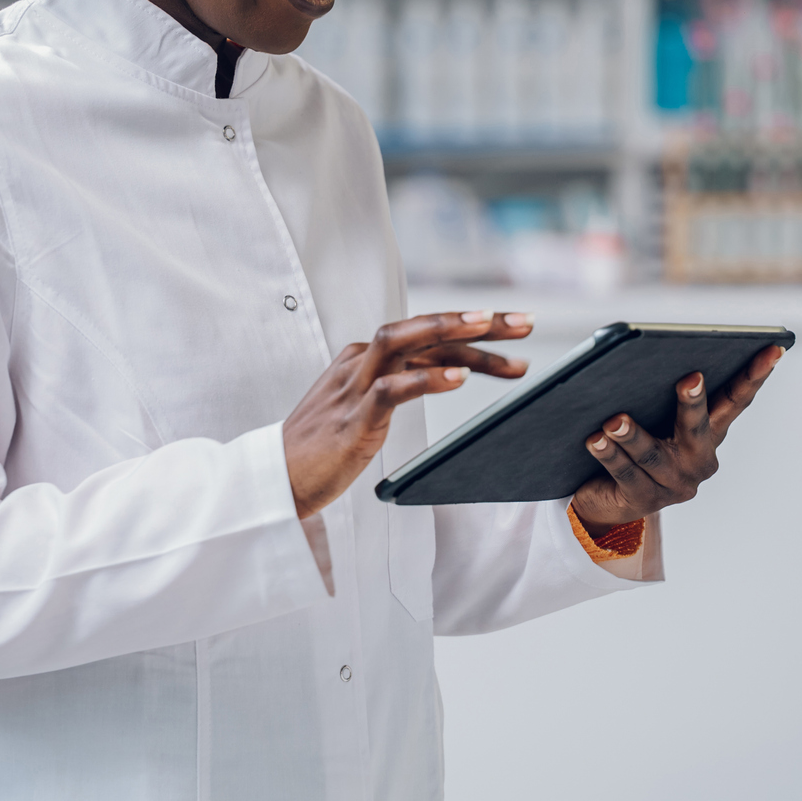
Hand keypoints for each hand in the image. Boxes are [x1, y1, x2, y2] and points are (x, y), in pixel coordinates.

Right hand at [283, 310, 533, 518]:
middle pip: (425, 327)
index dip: (473, 328)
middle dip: (477, 322)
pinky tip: (458, 379)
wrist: (276, 478)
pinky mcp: (353, 417)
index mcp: (366, 357)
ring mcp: (355, 386)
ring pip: (407, 342)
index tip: (515, 328)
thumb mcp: (365, 407)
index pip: (428, 331)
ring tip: (492, 330)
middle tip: (525, 322)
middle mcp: (361, 361)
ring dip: (452, 334)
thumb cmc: (322, 448)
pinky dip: (426, 379)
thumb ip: (398, 383)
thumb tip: (448, 370)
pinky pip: (392, 388)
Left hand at [570, 344, 784, 535]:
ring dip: (634, 435)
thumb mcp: (653, 414)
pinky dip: (609, 455)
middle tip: (690, 378)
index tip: (773, 348)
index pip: (736, 400)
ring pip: (653, 455)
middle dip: (694, 402)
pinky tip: (595, 438)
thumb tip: (641, 356)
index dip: (755, 375)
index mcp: (710, 433)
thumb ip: (656, 390)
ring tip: (615, 420)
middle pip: (698, 427)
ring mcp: (674, 484)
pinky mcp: (644, 501)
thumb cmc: (635, 439)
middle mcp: (699, 460)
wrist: (606, 495)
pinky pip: (626, 474)